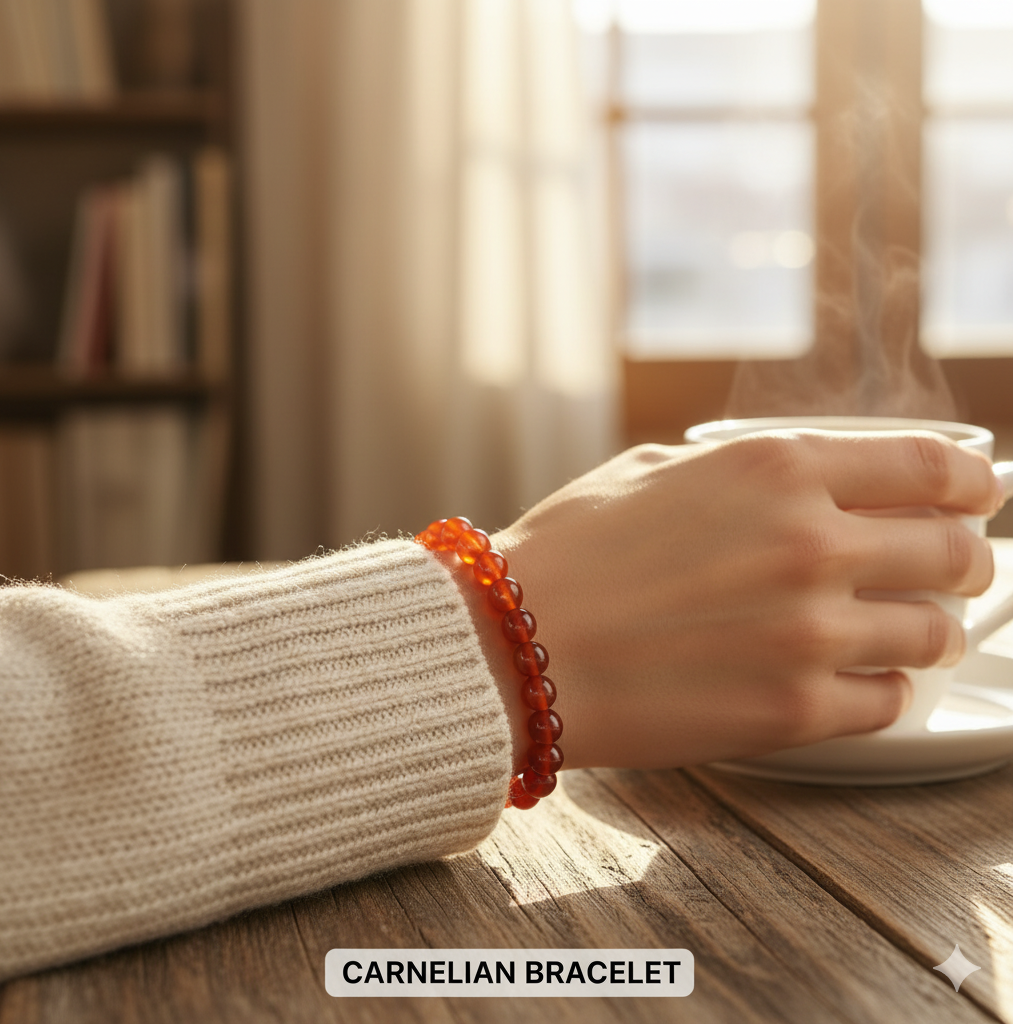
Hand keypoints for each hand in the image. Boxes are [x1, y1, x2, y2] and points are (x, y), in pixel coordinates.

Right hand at [481, 432, 1002, 769]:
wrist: (512, 648)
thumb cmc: (569, 554)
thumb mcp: (651, 471)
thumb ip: (740, 471)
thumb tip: (797, 481)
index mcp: (777, 469)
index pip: (934, 467)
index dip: (974, 483)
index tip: (979, 496)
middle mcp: (810, 543)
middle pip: (955, 552)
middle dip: (965, 560)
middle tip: (951, 570)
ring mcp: (809, 632)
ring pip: (934, 633)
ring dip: (928, 629)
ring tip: (903, 632)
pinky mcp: (793, 710)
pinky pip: (889, 701)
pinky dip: (882, 689)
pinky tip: (852, 680)